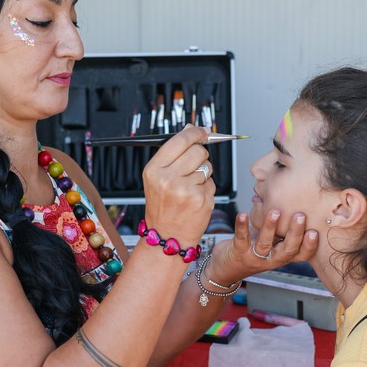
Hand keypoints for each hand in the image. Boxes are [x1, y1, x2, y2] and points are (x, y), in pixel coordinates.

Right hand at [141, 126, 214, 245]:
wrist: (167, 236)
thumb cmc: (163, 207)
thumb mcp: (158, 178)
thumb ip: (174, 153)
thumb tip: (192, 129)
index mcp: (154, 170)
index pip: (180, 140)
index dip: (196, 132)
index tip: (203, 131)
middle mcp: (168, 179)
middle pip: (198, 150)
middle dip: (200, 155)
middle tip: (193, 166)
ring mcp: (186, 190)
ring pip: (207, 166)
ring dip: (204, 173)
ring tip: (191, 186)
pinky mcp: (201, 199)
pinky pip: (212, 183)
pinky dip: (207, 188)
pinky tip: (195, 197)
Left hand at [208, 210, 317, 282]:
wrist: (225, 270)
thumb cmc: (251, 252)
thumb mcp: (270, 244)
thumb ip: (281, 232)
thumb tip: (293, 206)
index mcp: (281, 256)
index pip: (300, 255)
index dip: (309, 246)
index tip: (315, 232)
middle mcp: (270, 260)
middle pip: (287, 250)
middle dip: (294, 233)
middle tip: (299, 216)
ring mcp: (254, 257)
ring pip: (265, 244)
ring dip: (270, 227)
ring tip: (275, 212)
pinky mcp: (238, 252)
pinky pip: (241, 238)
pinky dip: (242, 226)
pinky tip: (242, 214)